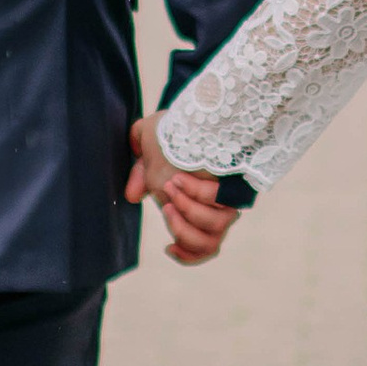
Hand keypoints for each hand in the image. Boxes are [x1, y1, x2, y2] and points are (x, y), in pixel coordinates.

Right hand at [127, 113, 240, 265]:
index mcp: (194, 206)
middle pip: (210, 243)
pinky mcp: (233, 184)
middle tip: (167, 207)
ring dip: (188, 213)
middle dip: (183, 230)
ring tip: (173, 188)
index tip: (169, 248)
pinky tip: (182, 178)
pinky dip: (198, 195)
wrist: (192, 111)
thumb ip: (138, 171)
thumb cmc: (172, 126)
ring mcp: (224, 196)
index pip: (203, 244)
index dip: (189, 254)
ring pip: (216, 228)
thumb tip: (133, 196)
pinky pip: (219, 202)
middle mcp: (212, 205)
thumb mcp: (146, 145)